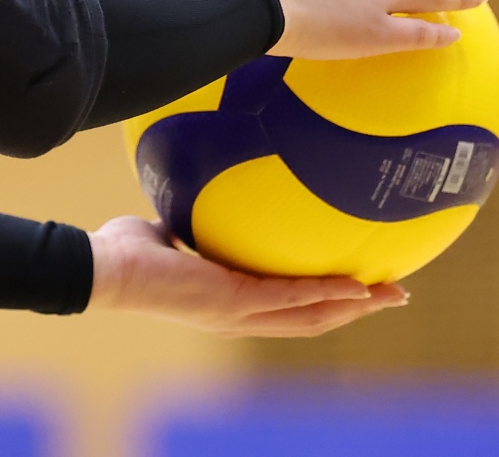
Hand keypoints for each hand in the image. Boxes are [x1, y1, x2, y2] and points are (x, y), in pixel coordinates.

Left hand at [86, 215, 406, 336]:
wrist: (106, 269)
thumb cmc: (125, 249)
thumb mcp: (170, 227)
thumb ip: (192, 217)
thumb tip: (208, 179)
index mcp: (227, 303)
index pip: (286, 307)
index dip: (324, 300)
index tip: (356, 285)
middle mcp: (238, 316)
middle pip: (312, 319)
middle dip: (355, 308)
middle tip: (393, 292)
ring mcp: (238, 314)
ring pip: (312, 316)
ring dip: (354, 305)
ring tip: (391, 293)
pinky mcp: (234, 301)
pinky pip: (291, 297)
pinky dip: (327, 292)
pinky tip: (357, 284)